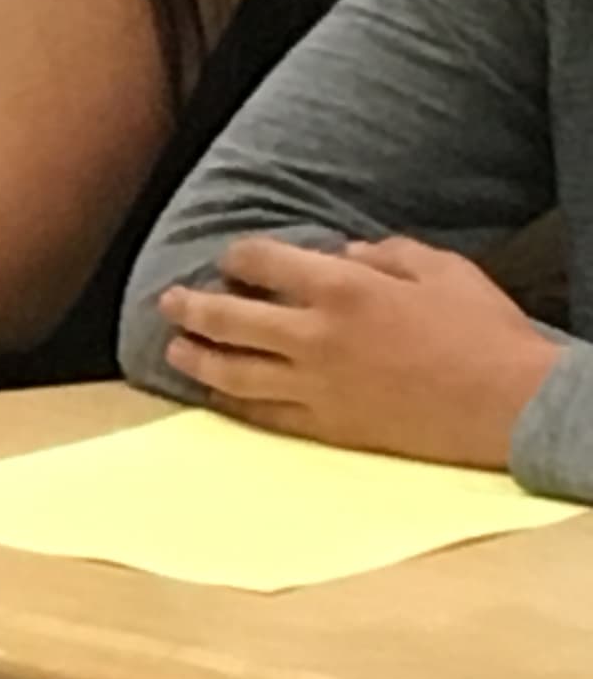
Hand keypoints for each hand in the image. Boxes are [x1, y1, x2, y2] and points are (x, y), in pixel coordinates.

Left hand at [152, 235, 563, 470]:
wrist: (510, 405)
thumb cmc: (484, 331)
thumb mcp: (442, 269)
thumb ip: (386, 253)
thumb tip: (345, 252)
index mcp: (343, 289)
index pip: (262, 263)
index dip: (238, 257)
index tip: (232, 259)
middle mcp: (314, 337)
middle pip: (228, 319)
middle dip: (190, 307)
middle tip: (169, 301)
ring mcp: (315, 387)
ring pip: (231, 372)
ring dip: (195, 357)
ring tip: (174, 348)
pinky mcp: (325, 426)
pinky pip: (261, 416)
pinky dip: (230, 404)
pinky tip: (214, 396)